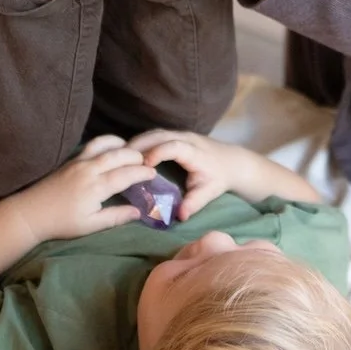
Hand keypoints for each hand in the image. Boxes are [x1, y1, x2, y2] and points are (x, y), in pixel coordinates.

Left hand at [12, 136, 155, 239]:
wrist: (31, 213)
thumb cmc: (62, 223)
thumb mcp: (90, 225)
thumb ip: (115, 217)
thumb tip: (138, 212)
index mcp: (97, 187)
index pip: (127, 174)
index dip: (143, 173)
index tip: (154, 173)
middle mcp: (90, 169)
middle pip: (120, 155)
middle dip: (137, 157)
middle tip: (147, 162)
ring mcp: (80, 161)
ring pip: (107, 144)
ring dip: (123, 145)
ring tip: (133, 152)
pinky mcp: (72, 159)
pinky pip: (93, 144)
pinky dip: (108, 142)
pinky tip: (113, 147)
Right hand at [126, 129, 247, 217]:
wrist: (232, 162)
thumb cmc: (219, 178)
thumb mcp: (209, 192)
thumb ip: (194, 203)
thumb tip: (179, 216)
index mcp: (195, 152)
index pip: (174, 146)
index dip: (158, 152)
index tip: (143, 165)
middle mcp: (186, 138)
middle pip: (159, 135)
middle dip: (139, 146)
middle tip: (118, 161)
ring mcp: (180, 134)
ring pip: (154, 133)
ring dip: (136, 142)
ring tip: (118, 157)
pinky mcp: (175, 135)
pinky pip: (155, 135)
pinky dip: (140, 142)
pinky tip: (127, 154)